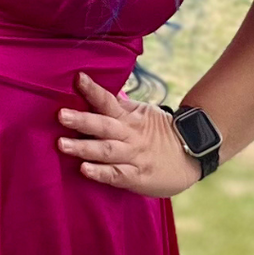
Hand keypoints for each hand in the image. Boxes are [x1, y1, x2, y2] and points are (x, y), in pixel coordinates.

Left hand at [56, 72, 202, 197]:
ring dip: (83, 147)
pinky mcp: (136, 176)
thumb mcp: (143, 114)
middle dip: (82, 120)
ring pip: (106, 150)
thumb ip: (119, 105)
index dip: (93, 90)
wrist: (192, 154)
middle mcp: (129, 135)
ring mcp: (133, 156)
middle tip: (61, 115)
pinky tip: (84, 170)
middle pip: (103, 125)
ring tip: (61, 144)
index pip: (108, 101)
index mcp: (129, 118)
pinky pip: (116, 174)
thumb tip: (95, 90)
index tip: (78, 78)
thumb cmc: (161, 132)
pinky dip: (100, 172)